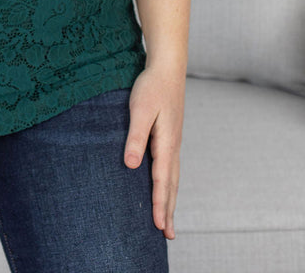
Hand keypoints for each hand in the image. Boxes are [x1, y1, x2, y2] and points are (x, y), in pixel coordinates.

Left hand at [123, 65, 185, 239]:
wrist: (167, 68)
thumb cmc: (152, 87)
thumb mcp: (140, 110)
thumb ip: (136, 138)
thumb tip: (131, 166)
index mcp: (166, 143)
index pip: (162, 180)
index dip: (160, 204)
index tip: (158, 226)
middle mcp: (173, 146)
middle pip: (172, 185)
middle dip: (169, 210)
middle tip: (168, 236)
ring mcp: (173, 142)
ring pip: (173, 177)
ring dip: (171, 199)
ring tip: (168, 220)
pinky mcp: (169, 136)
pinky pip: (171, 168)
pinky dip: (170, 184)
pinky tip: (166, 187)